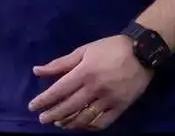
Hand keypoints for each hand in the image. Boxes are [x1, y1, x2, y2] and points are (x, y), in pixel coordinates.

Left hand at [28, 35, 151, 130]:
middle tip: (42, 120)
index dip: (44, 100)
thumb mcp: (84, 50)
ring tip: (59, 123)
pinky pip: (103, 122)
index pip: (59, 90)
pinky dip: (90, 126)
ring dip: (69, 123)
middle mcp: (95, 88)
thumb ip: (60, 63)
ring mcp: (109, 99)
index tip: (32, 107)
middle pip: (69, 106)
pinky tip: (81, 125)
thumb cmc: (110, 48)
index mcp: (84, 72)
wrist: (142, 51)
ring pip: (85, 117)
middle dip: (53, 115)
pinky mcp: (121, 107)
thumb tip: (37, 70)